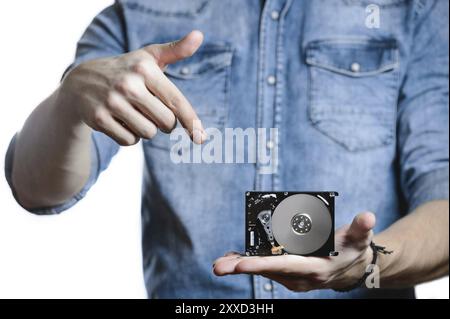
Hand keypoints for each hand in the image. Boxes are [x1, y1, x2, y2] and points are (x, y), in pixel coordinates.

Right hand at [58, 30, 206, 145]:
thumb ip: (175, 50)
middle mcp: (129, 84)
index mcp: (145, 68)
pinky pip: (129, 141)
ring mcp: (112, 102)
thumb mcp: (148, 58)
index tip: (201, 138)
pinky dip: (129, 136)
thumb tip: (200, 35)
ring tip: (132, 113)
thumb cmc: (126, 71)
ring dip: (145, 129)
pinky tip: (119, 120)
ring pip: (148, 133)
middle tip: (150, 109)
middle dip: (163, 122)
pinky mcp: (99, 118)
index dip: (191, 122)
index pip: (176, 101)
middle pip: (166, 123)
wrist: (80, 82)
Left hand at [213, 212, 375, 291]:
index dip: (263, 264)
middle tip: (218, 266)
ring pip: (263, 271)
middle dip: (241, 268)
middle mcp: (301, 277)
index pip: (285, 265)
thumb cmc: (353, 249)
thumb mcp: (360, 238)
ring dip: (240, 266)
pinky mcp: (288, 274)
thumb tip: (367, 217)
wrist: (353, 267)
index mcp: (316, 268)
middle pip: (268, 271)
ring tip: (219, 263)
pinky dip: (249, 263)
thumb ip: (362, 227)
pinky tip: (233, 258)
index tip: (241, 263)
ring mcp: (293, 277)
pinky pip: (266, 269)